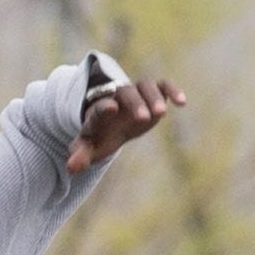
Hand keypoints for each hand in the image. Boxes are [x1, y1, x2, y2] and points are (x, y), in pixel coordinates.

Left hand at [66, 74, 187, 175]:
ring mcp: (136, 93)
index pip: (99, 106)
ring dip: (153, 97)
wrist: (112, 123)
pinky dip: (172, 90)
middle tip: (143, 118)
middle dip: (134, 103)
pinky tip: (182, 103)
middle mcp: (118, 97)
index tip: (110, 108)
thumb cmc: (100, 136)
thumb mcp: (90, 147)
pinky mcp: (152, 94)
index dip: (103, 107)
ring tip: (161, 114)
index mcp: (99, 110)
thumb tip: (71, 168)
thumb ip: (81, 155)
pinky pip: (163, 85)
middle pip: (125, 93)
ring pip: (145, 86)